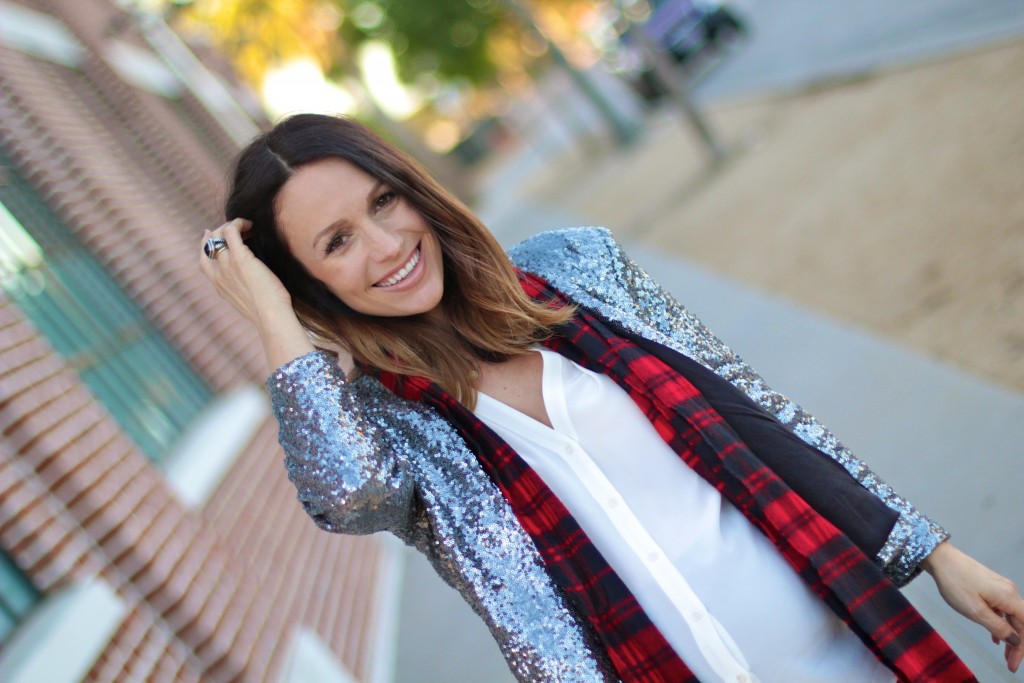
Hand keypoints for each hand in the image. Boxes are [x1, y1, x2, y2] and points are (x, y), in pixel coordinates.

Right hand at [198, 218, 314, 370]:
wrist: (270, 317)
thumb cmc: (269, 312)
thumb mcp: (250, 301)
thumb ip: (245, 288)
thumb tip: (256, 279)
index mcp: (219, 286)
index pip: (204, 261)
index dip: (206, 245)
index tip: (213, 235)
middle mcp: (219, 274)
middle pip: (210, 244)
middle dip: (219, 232)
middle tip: (238, 229)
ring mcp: (227, 265)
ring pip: (219, 235)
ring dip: (233, 226)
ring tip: (248, 227)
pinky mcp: (240, 258)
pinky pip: (231, 231)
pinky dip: (238, 223)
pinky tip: (250, 225)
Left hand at [922, 541, 1023, 672]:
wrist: (941, 559)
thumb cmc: (956, 584)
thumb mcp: (976, 611)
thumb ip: (998, 627)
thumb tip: (1016, 640)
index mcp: (1009, 597)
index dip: (1022, 647)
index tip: (1013, 664)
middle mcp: (1009, 592)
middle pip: (1020, 622)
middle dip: (1017, 644)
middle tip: (1009, 663)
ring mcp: (1000, 588)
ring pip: (1010, 616)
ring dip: (1008, 635)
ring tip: (1003, 653)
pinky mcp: (990, 587)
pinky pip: (1001, 609)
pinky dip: (1000, 623)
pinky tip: (994, 636)